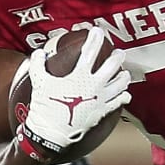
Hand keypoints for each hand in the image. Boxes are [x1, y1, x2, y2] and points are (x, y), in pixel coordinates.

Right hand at [17, 29, 130, 159]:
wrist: (52, 133)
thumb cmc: (44, 106)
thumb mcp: (38, 82)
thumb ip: (39, 64)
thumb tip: (39, 53)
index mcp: (80, 75)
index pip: (90, 52)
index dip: (95, 39)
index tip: (98, 31)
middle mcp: (94, 86)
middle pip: (112, 66)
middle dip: (117, 57)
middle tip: (119, 53)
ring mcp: (101, 99)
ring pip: (120, 84)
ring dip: (124, 76)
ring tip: (125, 73)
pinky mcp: (103, 112)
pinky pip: (118, 102)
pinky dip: (123, 97)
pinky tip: (126, 94)